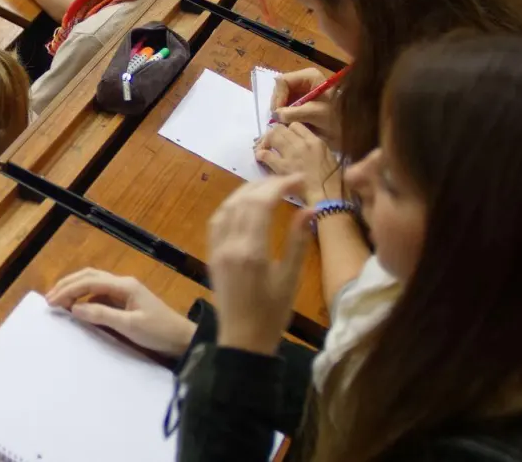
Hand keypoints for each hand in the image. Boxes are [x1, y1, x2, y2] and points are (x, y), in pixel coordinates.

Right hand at [45, 269, 196, 355]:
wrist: (182, 339)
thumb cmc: (158, 331)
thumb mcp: (130, 325)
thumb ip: (102, 315)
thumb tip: (74, 309)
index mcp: (124, 285)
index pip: (89, 282)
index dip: (68, 290)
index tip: (51, 302)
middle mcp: (122, 283)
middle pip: (89, 276)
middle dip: (67, 284)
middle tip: (49, 299)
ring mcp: (124, 292)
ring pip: (93, 283)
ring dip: (75, 289)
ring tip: (58, 301)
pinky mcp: (125, 302)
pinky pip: (99, 295)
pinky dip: (84, 298)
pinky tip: (77, 308)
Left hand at [207, 175, 312, 354]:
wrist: (242, 341)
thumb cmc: (272, 315)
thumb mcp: (291, 279)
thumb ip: (298, 241)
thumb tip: (310, 209)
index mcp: (251, 251)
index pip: (261, 203)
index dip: (280, 185)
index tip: (300, 179)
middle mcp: (229, 245)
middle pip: (243, 200)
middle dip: (266, 184)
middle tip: (291, 181)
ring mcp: (216, 249)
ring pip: (227, 206)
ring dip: (247, 191)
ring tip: (270, 187)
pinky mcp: (211, 255)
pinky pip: (217, 220)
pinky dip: (232, 205)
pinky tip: (246, 204)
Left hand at [256, 123, 341, 201]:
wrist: (326, 195)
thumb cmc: (332, 180)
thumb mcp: (328, 156)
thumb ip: (315, 146)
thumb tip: (303, 142)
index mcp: (315, 141)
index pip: (295, 126)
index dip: (288, 130)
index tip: (286, 137)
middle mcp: (301, 144)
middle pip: (281, 128)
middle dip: (275, 133)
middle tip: (273, 142)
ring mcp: (291, 154)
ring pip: (272, 136)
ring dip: (266, 141)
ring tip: (265, 148)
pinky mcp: (282, 166)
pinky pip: (266, 154)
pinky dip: (261, 154)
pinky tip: (261, 157)